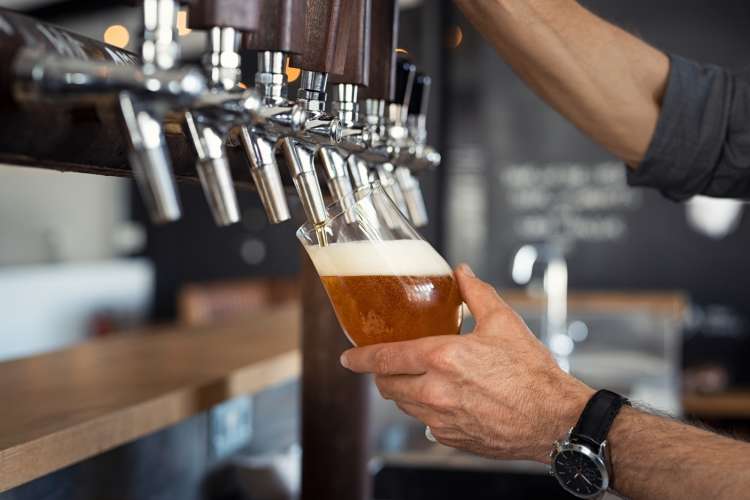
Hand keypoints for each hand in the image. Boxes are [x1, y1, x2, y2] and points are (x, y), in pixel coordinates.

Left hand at [340, 264, 593, 462]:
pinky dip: (427, 410)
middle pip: (387, 385)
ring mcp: (442, 419)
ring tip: (421, 378)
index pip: (385, 358)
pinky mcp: (451, 439)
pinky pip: (425, 424)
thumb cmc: (532, 372)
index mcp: (443, 358)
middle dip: (382, 374)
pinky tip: (446, 399)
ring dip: (404, 391)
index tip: (348, 358)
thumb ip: (476, 293)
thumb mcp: (503, 322)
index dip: (360, 358)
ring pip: (404, 406)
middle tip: (389, 364)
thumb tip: (461, 272)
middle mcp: (435, 391)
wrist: (554, 418)